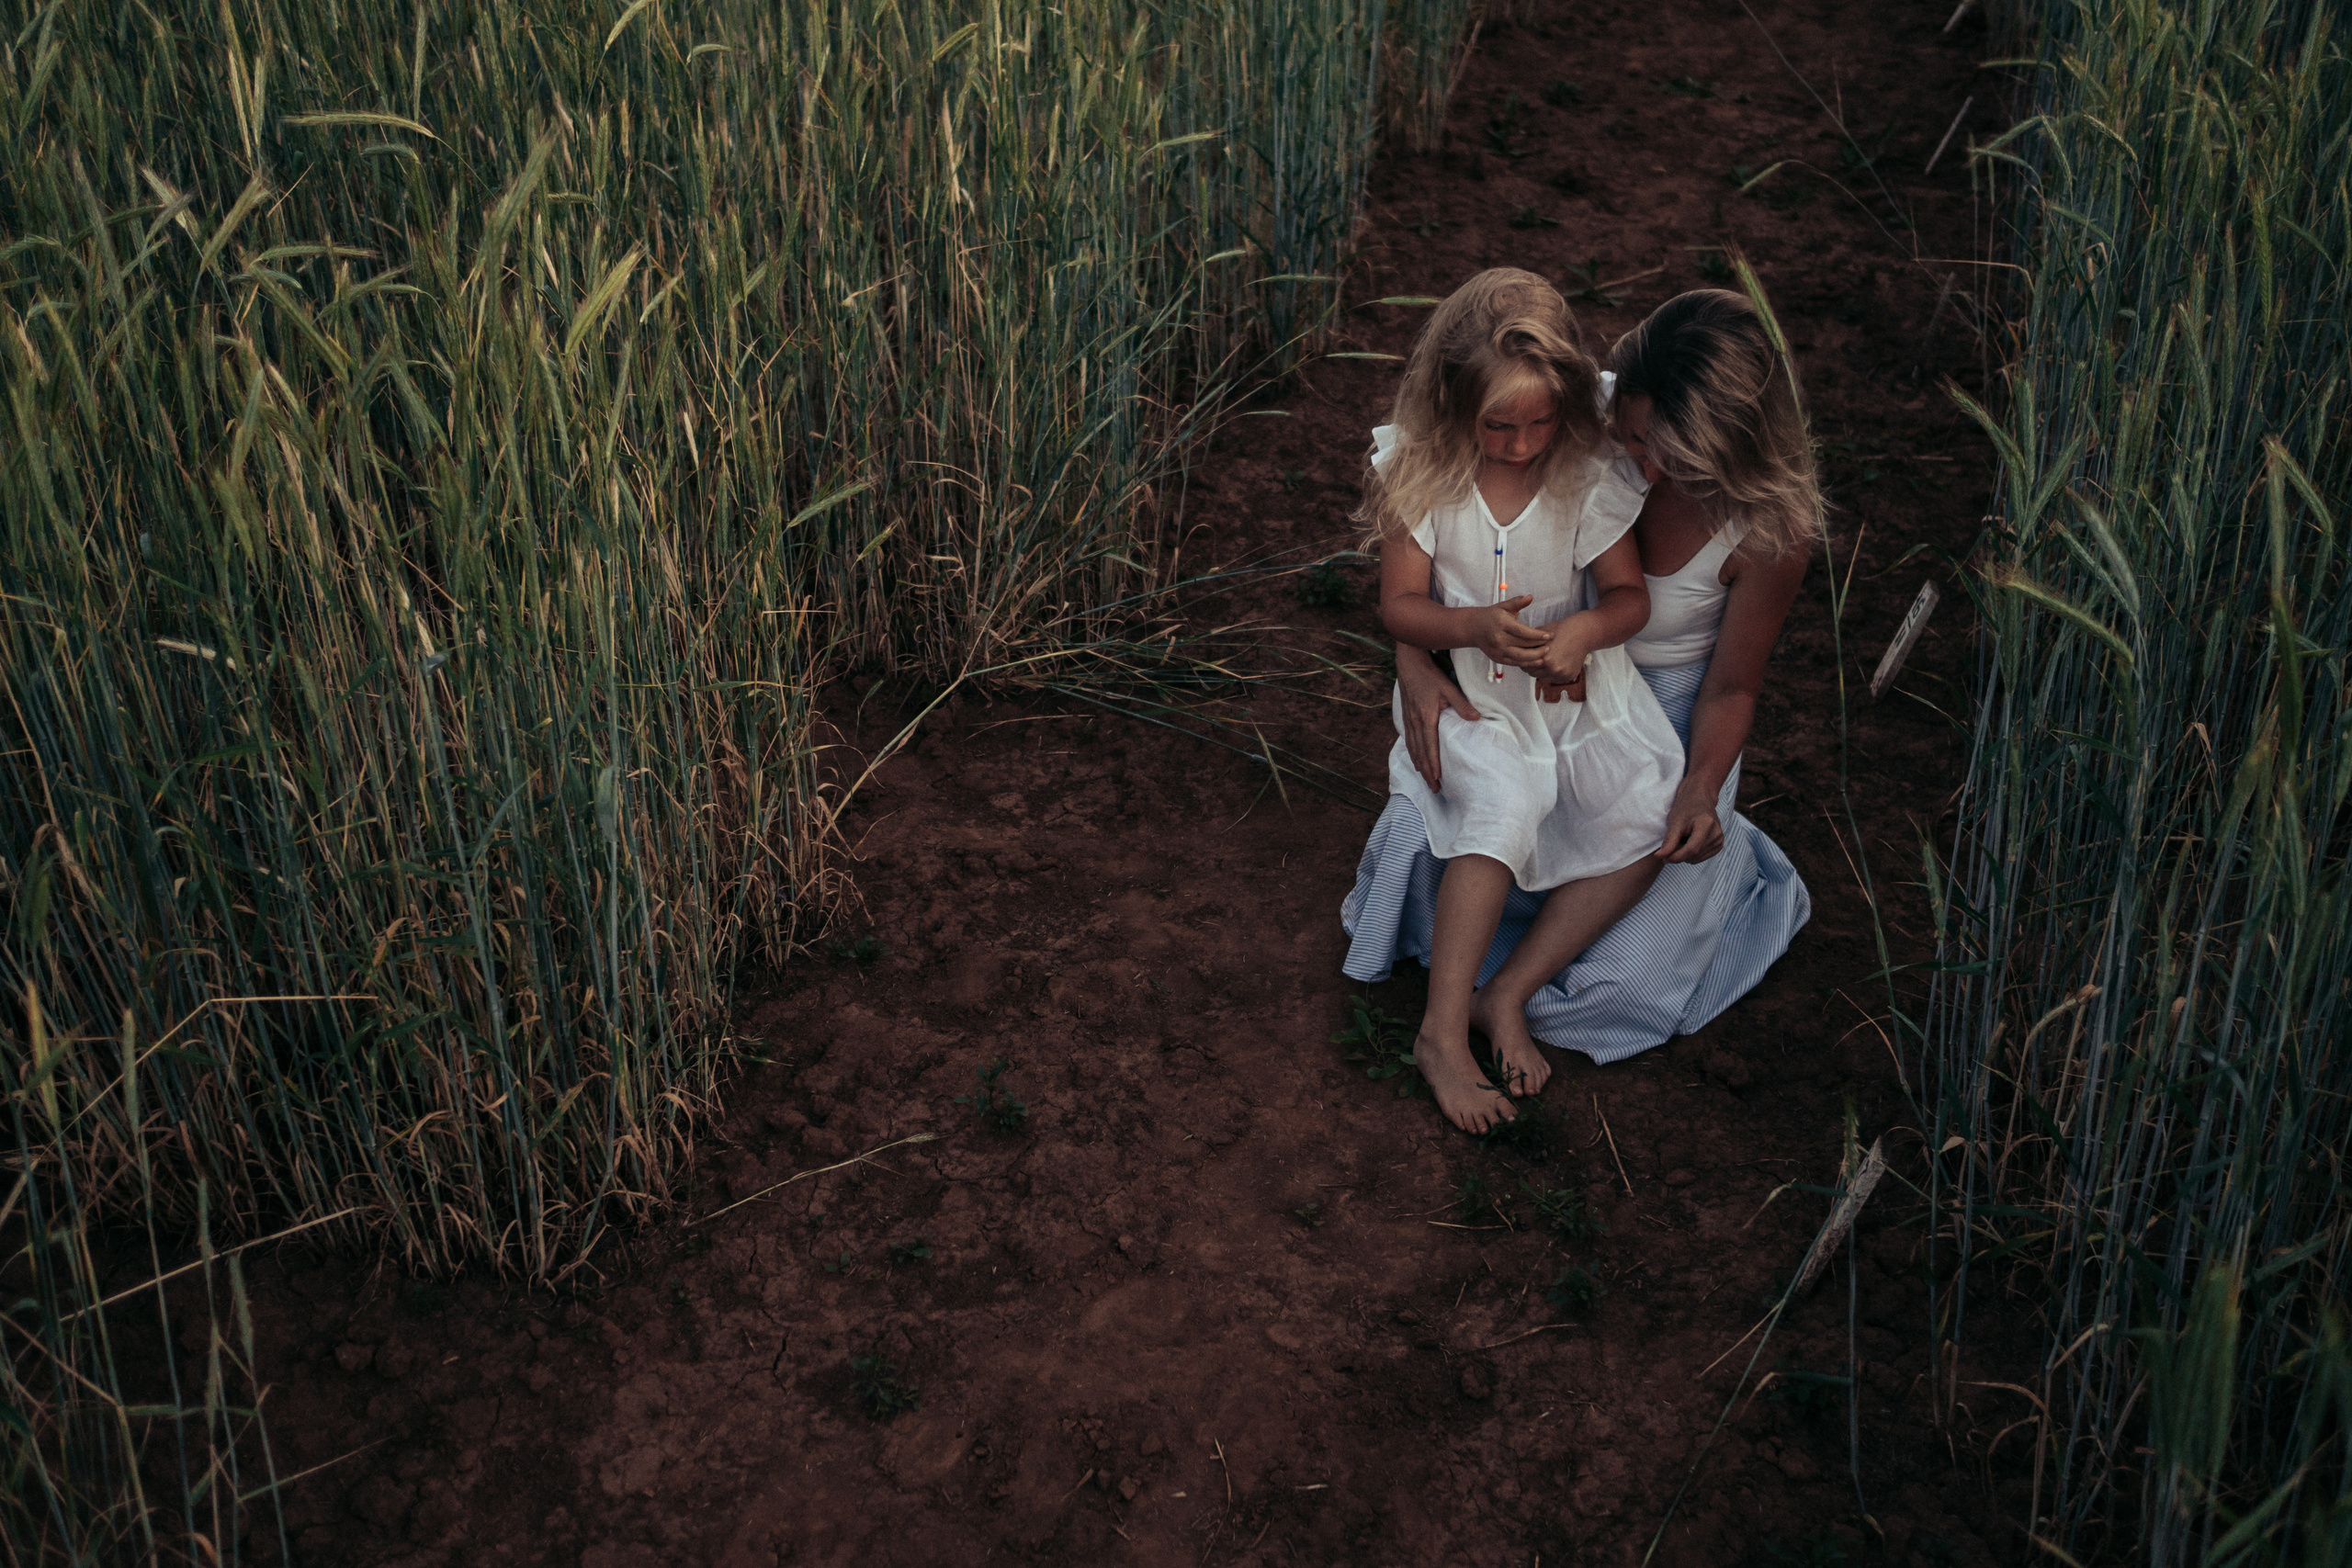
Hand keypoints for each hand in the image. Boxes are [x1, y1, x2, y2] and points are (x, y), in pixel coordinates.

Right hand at [1398, 648, 1480, 790]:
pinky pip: (1409, 740)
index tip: (1438, 779)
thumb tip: (1476, 719)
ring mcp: (1409, 720)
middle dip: (1427, 772)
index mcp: (1426, 718)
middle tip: (1434, 789)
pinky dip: (1413, 753)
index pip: (1430, 747)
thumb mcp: (1449, 687)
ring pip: (1413, 748)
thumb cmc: (1430, 674)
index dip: (1434, 765)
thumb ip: (1462, 705)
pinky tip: (1415, 759)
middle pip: (1420, 753)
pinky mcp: (1406, 716)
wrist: (1408, 662)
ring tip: (1425, 779)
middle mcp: (1415, 722)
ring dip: (1419, 765)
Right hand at [1468, 595, 1549, 668]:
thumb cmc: (1492, 615)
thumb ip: (1518, 602)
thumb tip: (1530, 597)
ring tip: (1545, 654)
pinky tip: (1536, 660)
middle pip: (1524, 645)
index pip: (1524, 632)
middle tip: (1551, 645)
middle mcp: (1499, 638)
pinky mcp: (1497, 658)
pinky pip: (1514, 663)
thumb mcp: (1504, 606)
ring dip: (1535, 657)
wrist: (1474, 628)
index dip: (1538, 635)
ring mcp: (1498, 650)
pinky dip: (1526, 663)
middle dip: (1539, 646)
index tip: (1550, 635)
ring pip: (1520, 657)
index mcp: (1502, 624)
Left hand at [1530, 614, 1593, 701]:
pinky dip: (1551, 673)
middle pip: (1532, 673)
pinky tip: (1554, 663)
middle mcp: (1553, 668)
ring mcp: (1561, 674)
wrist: (1582, 633)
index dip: (1523, 660)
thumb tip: (1514, 651)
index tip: (1523, 657)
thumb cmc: (1559, 630)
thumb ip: (1527, 645)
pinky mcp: (1568, 676)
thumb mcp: (1539, 636)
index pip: (1524, 665)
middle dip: (1531, 666)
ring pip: (1542, 677)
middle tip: (1532, 659)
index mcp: (1543, 657)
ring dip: (1540, 671)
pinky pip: (1553, 679)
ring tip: (1542, 661)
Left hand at [1654, 779, 1725, 862]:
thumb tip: (1660, 857)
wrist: (1700, 798)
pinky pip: (1701, 857)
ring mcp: (1720, 840)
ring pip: (1696, 858)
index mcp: (1707, 825)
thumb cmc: (1686, 807)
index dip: (1676, 856)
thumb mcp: (1675, 822)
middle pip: (1694, 855)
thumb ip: (1669, 841)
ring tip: (1682, 838)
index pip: (1692, 849)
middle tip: (1673, 841)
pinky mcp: (1719, 845)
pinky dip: (1692, 854)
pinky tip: (1689, 841)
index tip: (1663, 858)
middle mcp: (1717, 834)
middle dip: (1679, 853)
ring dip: (1685, 853)